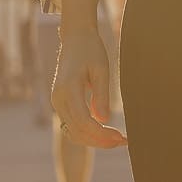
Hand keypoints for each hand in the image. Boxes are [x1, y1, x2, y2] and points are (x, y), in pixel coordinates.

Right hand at [52, 22, 126, 147]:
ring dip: (94, 140)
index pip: (83, 122)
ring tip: (116, 140)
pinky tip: (104, 134)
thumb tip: (104, 120)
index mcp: (68, 89)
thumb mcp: (101, 69)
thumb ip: (102, 95)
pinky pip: (71, 125)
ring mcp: (57, 102)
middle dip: (100, 140)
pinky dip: (86, 133)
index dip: (102, 134)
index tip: (121, 136)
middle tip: (124, 141)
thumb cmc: (91, 51)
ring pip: (73, 132)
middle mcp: (58, 99)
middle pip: (77, 131)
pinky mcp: (61, 103)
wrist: (75, 39)